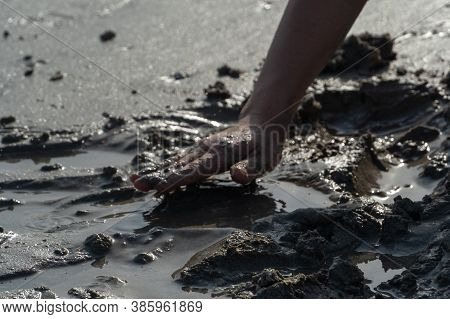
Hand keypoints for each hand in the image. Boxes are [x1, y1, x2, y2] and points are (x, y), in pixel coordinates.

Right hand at [130, 116, 285, 195]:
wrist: (261, 122)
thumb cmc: (266, 145)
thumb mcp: (266, 159)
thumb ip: (252, 169)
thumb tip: (237, 176)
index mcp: (221, 153)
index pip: (195, 170)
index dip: (176, 179)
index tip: (158, 188)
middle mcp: (207, 149)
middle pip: (179, 165)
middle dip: (158, 175)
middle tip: (136, 184)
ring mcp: (203, 147)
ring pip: (177, 161)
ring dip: (158, 171)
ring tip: (137, 181)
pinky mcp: (203, 148)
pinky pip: (182, 159)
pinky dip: (167, 166)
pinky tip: (158, 173)